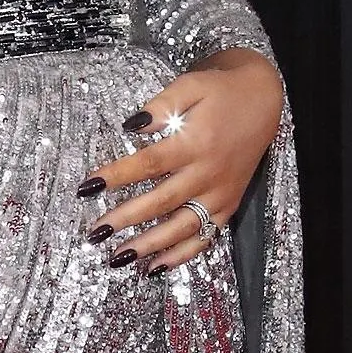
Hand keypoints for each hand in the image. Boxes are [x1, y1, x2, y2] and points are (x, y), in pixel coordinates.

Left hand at [77, 47, 283, 274]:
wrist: (264, 99)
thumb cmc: (221, 90)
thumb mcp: (191, 85)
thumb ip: (161, 105)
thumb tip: (130, 126)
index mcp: (195, 142)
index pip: (148, 164)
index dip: (117, 176)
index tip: (87, 187)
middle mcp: (208, 172)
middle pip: (161, 201)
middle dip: (125, 219)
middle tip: (95, 233)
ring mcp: (220, 193)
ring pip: (182, 226)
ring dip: (149, 245)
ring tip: (118, 259)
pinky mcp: (229, 204)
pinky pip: (205, 236)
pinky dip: (182, 254)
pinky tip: (156, 267)